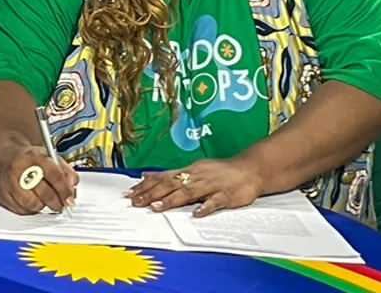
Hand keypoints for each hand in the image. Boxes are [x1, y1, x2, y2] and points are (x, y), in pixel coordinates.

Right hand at [0, 144, 78, 214]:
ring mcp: (8, 184)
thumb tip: (73, 186)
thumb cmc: (30, 159)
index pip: (54, 175)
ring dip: (43, 206)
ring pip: (31, 204)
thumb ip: (65, 170)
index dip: (65, 190)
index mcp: (34, 156)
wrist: (5, 157)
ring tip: (47, 202)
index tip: (70, 199)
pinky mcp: (2, 196)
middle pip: (43, 192)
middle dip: (56, 202)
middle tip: (61, 205)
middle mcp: (19, 169)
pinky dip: (31, 209)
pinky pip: (21, 210)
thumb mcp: (50, 156)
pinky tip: (34, 202)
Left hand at [124, 157, 264, 216]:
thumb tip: (148, 176)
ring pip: (190, 192)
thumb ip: (172, 174)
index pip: (164, 177)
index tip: (129, 193)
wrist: (251, 169)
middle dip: (153, 193)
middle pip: (173, 185)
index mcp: (190, 171)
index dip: (146, 186)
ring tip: (158, 206)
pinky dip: (206, 207)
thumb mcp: (195, 169)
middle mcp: (198, 177)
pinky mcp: (227, 195)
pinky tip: (197, 213)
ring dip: (173, 199)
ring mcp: (213, 185)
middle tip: (136, 202)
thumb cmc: (222, 171)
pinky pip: (216, 201)